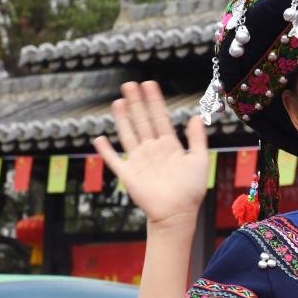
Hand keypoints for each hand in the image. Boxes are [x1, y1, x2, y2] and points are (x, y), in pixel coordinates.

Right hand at [93, 81, 208, 227]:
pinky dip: (105, 150)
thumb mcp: (199, 159)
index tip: (149, 84)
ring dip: (122, 118)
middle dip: (136, 102)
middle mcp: (152, 149)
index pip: (160, 117)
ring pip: (128, 134)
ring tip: (118, 101)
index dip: (154, 101)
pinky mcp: (128, 174)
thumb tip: (194, 116)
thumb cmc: (191, 189)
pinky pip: (114, 160)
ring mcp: (139, 160)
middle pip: (142, 121)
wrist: (177, 213)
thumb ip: (197, 138)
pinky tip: (99, 138)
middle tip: (129, 84)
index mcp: (170, 145)